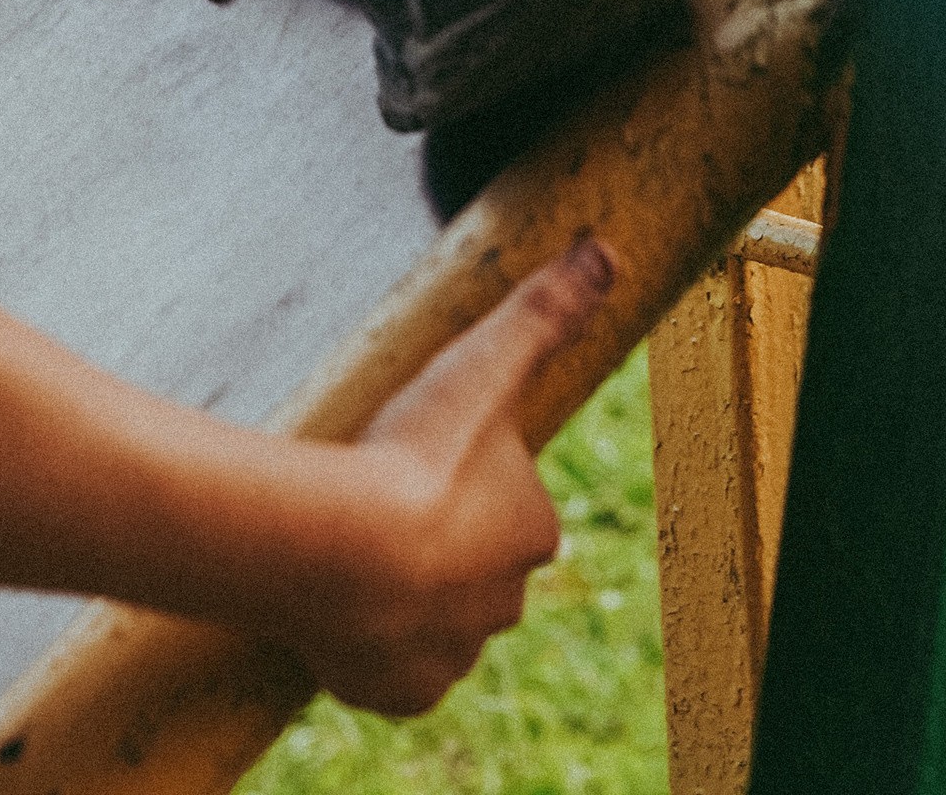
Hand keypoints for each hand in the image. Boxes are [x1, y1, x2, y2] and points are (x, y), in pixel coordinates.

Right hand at [307, 237, 617, 714]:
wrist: (340, 553)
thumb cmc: (418, 454)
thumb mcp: (484, 362)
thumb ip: (544, 309)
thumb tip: (605, 254)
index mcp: (532, 531)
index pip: (513, 505)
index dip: (470, 478)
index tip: (427, 457)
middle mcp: (505, 602)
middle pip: (476, 564)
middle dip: (441, 538)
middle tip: (386, 496)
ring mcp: (452, 652)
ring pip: (437, 617)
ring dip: (407, 589)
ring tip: (355, 545)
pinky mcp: (401, 692)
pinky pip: (393, 666)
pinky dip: (373, 643)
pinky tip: (341, 604)